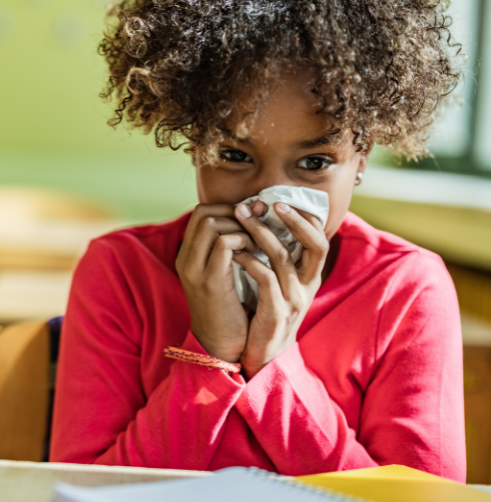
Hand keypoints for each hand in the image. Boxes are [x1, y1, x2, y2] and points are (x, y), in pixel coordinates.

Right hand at [176, 203, 261, 362]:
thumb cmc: (230, 310)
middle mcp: (185, 259)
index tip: (252, 215)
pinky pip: (223, 244)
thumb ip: (228, 251)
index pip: (200, 213)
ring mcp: (194, 269)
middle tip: (258, 222)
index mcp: (188, 256)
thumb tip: (251, 217)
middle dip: (234, 211)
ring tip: (257, 241)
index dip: (227, 208)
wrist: (221, 346)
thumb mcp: (224, 276)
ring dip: (240, 225)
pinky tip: (256, 252)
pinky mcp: (209, 281)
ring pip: (211, 222)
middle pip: (203, 212)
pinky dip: (243, 240)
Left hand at [233, 202, 328, 377]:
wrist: (260, 355)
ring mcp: (294, 299)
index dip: (307, 217)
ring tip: (241, 217)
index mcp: (310, 277)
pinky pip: (265, 278)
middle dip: (294, 220)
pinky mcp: (276, 312)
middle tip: (268, 202)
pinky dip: (249, 260)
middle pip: (316, 244)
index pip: (321, 239)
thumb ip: (278, 259)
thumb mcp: (278, 285)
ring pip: (283, 257)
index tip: (283, 200)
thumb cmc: (264, 314)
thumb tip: (265, 223)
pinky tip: (234, 250)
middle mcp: (307, 286)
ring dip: (261, 233)